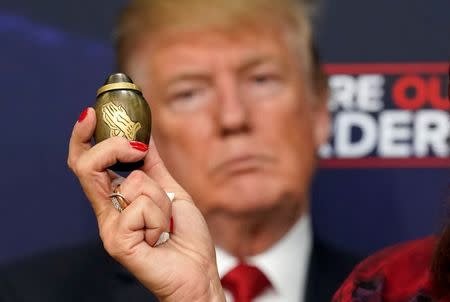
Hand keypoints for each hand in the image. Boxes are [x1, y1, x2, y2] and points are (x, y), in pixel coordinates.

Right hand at [68, 108, 224, 301]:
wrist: (198, 271)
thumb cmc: (185, 236)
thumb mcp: (171, 190)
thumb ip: (153, 165)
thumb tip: (144, 134)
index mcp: (116, 199)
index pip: (87, 164)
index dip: (83, 138)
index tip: (91, 113)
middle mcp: (107, 212)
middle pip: (88, 166)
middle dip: (114, 146)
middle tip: (136, 148)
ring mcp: (109, 228)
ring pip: (132, 184)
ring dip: (162, 198)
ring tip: (167, 221)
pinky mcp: (117, 242)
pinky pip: (141, 207)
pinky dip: (163, 216)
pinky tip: (162, 236)